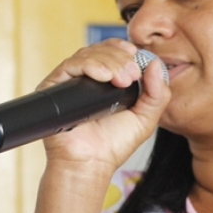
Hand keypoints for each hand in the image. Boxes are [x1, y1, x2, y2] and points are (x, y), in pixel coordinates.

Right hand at [37, 38, 170, 173]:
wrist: (90, 164)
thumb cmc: (113, 145)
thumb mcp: (145, 118)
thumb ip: (157, 93)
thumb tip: (156, 63)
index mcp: (107, 82)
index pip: (113, 52)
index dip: (124, 49)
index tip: (136, 56)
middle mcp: (87, 79)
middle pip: (101, 50)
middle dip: (120, 58)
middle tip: (132, 75)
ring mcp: (70, 82)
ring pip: (87, 54)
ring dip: (109, 61)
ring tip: (122, 79)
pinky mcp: (55, 87)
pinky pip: (70, 65)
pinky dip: (90, 66)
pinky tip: (104, 77)